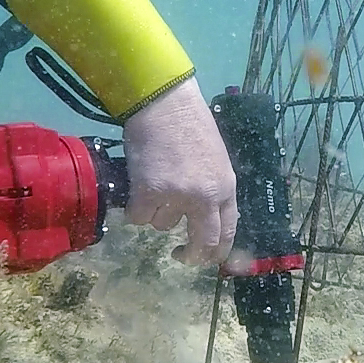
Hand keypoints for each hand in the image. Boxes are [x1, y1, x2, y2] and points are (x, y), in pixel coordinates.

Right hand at [122, 77, 238, 264]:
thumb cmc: (189, 125)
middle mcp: (205, 197)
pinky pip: (139, 218)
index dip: (217, 251)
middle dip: (191, 256)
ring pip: (163, 225)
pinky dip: (135, 207)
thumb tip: (204, 217)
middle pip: (203, 243)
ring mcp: (177, 197)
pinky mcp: (149, 194)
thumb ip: (212, 188)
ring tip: (154, 181)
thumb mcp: (215, 159)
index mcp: (226, 187)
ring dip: (156, 211)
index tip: (208, 259)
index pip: (228, 231)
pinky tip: (138, 184)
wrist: (164, 104)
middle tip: (179, 255)